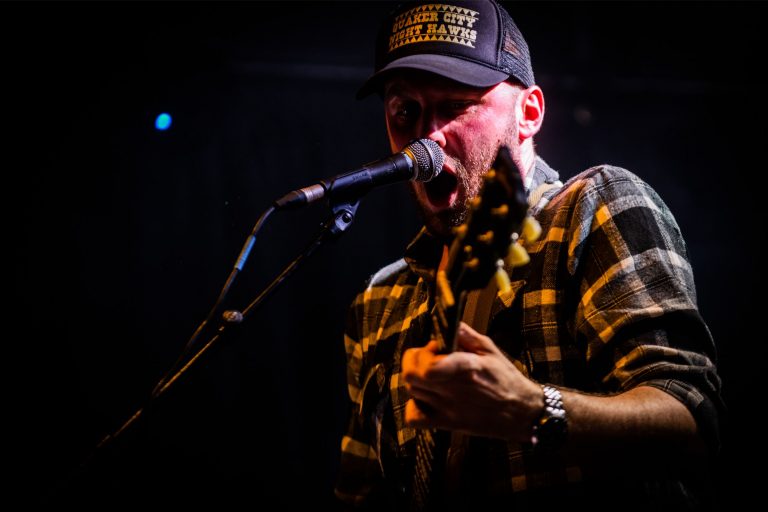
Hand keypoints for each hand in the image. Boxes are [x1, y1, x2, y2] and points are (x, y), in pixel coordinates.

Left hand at [402, 322, 542, 441]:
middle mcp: (454, 390)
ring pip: (412, 391)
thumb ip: (465, 335)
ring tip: (434, 377)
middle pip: (412, 375)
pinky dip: (414, 407)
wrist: (521, 412)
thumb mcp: (490, 350)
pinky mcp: (447, 423)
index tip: (433, 348)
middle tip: (428, 359)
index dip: (423, 352)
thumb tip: (448, 322)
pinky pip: (414, 418)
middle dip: (415, 361)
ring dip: (418, 380)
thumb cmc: (506, 380)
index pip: (428, 365)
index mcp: (466, 368)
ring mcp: (448, 409)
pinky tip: (427, 399)